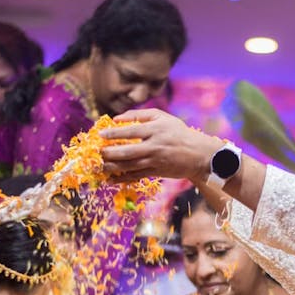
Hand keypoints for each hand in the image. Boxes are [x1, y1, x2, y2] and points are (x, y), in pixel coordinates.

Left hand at [100, 108, 224, 183]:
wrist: (198, 154)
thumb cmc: (178, 132)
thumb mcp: (162, 117)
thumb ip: (139, 115)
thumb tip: (117, 118)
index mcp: (156, 130)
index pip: (131, 131)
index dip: (114, 133)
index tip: (101, 134)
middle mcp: (154, 146)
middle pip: (127, 151)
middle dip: (109, 153)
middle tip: (97, 153)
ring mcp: (155, 161)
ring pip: (129, 166)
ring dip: (112, 167)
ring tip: (99, 166)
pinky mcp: (156, 172)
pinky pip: (136, 176)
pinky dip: (122, 178)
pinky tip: (110, 179)